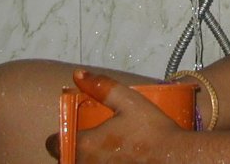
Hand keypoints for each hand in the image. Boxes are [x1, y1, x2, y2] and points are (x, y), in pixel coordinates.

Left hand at [46, 70, 188, 162]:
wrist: (175, 159)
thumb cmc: (152, 130)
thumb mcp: (129, 100)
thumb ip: (102, 86)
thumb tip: (78, 74)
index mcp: (85, 144)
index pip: (54, 144)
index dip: (60, 136)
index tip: (73, 131)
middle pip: (67, 159)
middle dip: (75, 151)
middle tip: (93, 142)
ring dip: (88, 160)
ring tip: (104, 152)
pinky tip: (118, 161)